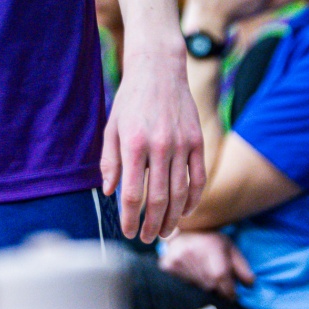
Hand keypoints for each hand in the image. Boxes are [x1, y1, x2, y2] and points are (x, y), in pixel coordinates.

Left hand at [101, 46, 205, 242]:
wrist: (158, 69)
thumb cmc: (131, 99)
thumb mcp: (112, 126)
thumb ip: (109, 160)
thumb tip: (110, 192)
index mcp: (134, 143)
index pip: (132, 193)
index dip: (130, 218)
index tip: (128, 231)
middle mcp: (160, 145)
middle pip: (159, 199)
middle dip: (152, 225)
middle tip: (146, 238)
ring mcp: (182, 144)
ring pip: (181, 193)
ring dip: (174, 218)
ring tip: (165, 233)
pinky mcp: (198, 141)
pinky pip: (198, 178)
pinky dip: (193, 199)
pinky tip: (186, 211)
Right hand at [159, 230, 253, 298]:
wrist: (182, 227)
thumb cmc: (209, 238)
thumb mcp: (229, 247)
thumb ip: (242, 267)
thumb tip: (250, 285)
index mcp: (212, 253)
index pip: (224, 285)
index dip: (230, 292)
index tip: (231, 294)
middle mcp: (195, 257)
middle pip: (211, 288)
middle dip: (217, 289)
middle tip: (215, 278)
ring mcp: (179, 261)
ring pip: (197, 288)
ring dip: (203, 285)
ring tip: (202, 271)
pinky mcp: (167, 265)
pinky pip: (181, 284)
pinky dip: (188, 282)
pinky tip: (190, 270)